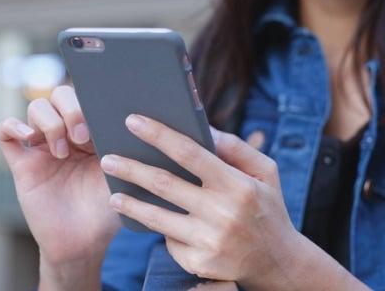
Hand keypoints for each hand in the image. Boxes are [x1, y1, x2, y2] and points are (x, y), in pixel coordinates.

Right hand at [0, 85, 119, 289]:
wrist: (83, 245)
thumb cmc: (106, 211)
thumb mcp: (121, 174)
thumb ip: (120, 146)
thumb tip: (129, 117)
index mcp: (92, 133)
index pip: (86, 98)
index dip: (90, 104)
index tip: (100, 126)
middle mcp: (66, 135)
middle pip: (59, 95)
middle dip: (70, 110)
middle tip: (82, 137)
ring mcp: (42, 148)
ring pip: (36, 108)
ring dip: (49, 122)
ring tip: (62, 152)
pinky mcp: (22, 164)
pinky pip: (4, 132)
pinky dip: (11, 125)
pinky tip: (28, 136)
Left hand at [100, 114, 348, 289]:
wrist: (278, 262)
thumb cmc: (266, 207)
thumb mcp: (265, 171)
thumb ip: (236, 147)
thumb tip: (202, 127)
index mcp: (236, 185)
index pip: (189, 152)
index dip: (158, 134)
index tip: (132, 120)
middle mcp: (222, 213)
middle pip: (163, 184)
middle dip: (130, 168)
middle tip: (106, 158)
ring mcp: (209, 241)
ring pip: (156, 218)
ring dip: (129, 204)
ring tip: (112, 195)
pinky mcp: (199, 263)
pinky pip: (169, 241)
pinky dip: (162, 230)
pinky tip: (160, 225)